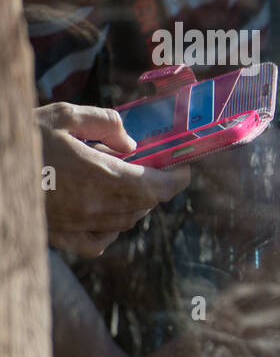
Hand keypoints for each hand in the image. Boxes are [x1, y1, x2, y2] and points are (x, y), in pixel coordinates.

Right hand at [36, 103, 190, 257]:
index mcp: (101, 176)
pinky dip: (112, 229)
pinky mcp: (60, 237)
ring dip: (136, 203)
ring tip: (126, 181)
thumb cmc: (20, 137)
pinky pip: (99, 241)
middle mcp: (95, 206)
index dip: (178, 178)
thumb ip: (105, 124)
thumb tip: (130, 143)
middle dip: (156, 185)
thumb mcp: (63, 115)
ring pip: (126, 221)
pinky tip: (105, 212)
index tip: (183, 166)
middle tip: (153, 167)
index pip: (159, 187)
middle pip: (145, 203)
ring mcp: (78, 225)